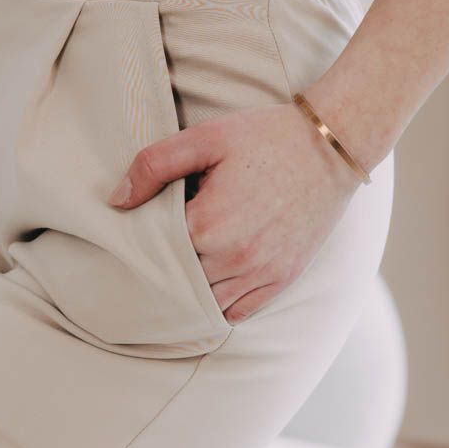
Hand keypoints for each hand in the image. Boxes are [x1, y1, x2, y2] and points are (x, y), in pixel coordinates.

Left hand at [107, 100, 361, 323]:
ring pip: (205, 303)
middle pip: (177, 280)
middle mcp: (234, 257)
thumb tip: (116, 201)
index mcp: (208, 223)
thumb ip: (154, 165)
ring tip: (182, 264)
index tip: (142, 225)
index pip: (154, 249)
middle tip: (158, 246)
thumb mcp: (206, 137)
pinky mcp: (282, 279)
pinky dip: (220, 303)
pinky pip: (238, 312)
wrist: (331, 144)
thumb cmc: (266, 135)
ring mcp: (261, 273)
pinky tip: (211, 280)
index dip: (144, 237)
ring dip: (190, 289)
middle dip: (164, 266)